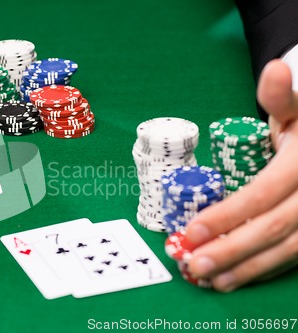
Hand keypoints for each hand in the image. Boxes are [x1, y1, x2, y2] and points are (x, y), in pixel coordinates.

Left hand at [185, 60, 297, 291]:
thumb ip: (282, 97)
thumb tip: (273, 69)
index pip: (261, 194)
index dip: (228, 215)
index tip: (191, 231)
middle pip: (274, 229)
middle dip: (231, 250)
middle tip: (193, 264)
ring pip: (288, 250)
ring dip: (247, 268)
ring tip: (210, 280)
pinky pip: (295, 258)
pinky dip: (265, 270)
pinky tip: (237, 279)